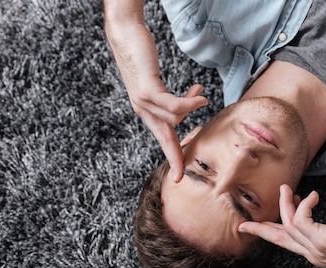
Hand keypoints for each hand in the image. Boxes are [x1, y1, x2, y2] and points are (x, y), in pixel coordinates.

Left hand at [106, 15, 207, 180]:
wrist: (126, 35)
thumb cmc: (141, 54)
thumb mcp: (157, 81)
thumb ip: (172, 97)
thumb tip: (195, 104)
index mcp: (145, 110)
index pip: (161, 139)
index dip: (172, 157)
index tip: (179, 175)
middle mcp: (142, 109)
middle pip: (166, 138)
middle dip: (176, 155)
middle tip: (188, 159)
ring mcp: (143, 101)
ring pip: (175, 118)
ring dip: (191, 106)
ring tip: (200, 94)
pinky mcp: (147, 90)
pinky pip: (174, 104)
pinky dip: (189, 102)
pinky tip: (200, 94)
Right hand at [238, 185, 325, 267]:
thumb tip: (321, 225)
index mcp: (315, 256)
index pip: (287, 245)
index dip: (270, 235)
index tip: (256, 228)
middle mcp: (312, 255)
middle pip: (278, 239)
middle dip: (260, 230)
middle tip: (244, 223)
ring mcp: (316, 249)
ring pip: (288, 224)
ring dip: (285, 204)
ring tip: (287, 188)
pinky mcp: (322, 241)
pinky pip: (301, 219)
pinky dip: (303, 204)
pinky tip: (312, 196)